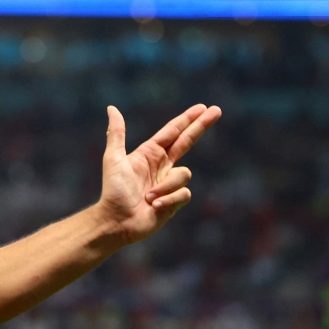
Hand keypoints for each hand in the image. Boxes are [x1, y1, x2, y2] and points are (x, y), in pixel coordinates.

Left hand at [98, 104, 220, 244]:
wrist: (117, 221)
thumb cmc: (113, 190)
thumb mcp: (113, 158)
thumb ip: (117, 133)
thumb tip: (112, 108)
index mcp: (149, 153)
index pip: (173, 132)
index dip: (187, 120)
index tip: (202, 108)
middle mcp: (162, 166)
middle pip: (188, 141)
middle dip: (201, 126)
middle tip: (217, 110)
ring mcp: (169, 183)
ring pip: (184, 175)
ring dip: (165, 186)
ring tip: (148, 197)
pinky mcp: (175, 201)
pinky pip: (184, 194)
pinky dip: (169, 199)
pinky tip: (154, 206)